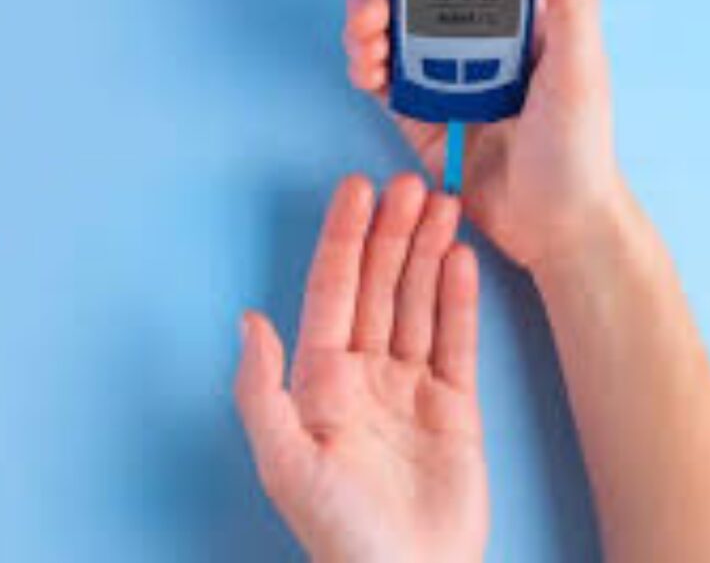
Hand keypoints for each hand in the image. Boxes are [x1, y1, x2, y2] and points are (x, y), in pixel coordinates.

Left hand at [235, 174, 486, 562]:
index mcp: (319, 377)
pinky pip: (457, 340)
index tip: (356, 189)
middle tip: (410, 182)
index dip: (343, 239)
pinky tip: (461, 258)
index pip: (332, 291)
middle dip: (391, 233)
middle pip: (377, 286)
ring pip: (417, 302)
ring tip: (442, 204)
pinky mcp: (454, 406)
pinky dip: (458, 298)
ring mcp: (410, 386)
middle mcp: (363, 372)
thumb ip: (261, 387)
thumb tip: (248, 318)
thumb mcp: (283, 459)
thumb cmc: (337, 529)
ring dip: (427, 252)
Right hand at [337, 0, 622, 267]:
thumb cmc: (579, 147)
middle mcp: (475, 36)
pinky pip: (377, 75)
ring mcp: (441, 73)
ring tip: (367, 35)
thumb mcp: (581, 64)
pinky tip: (365, 67)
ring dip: (364, 19)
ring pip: (386, 26)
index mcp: (517, 13)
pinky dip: (362, 64)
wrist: (553, 226)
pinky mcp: (415, 111)